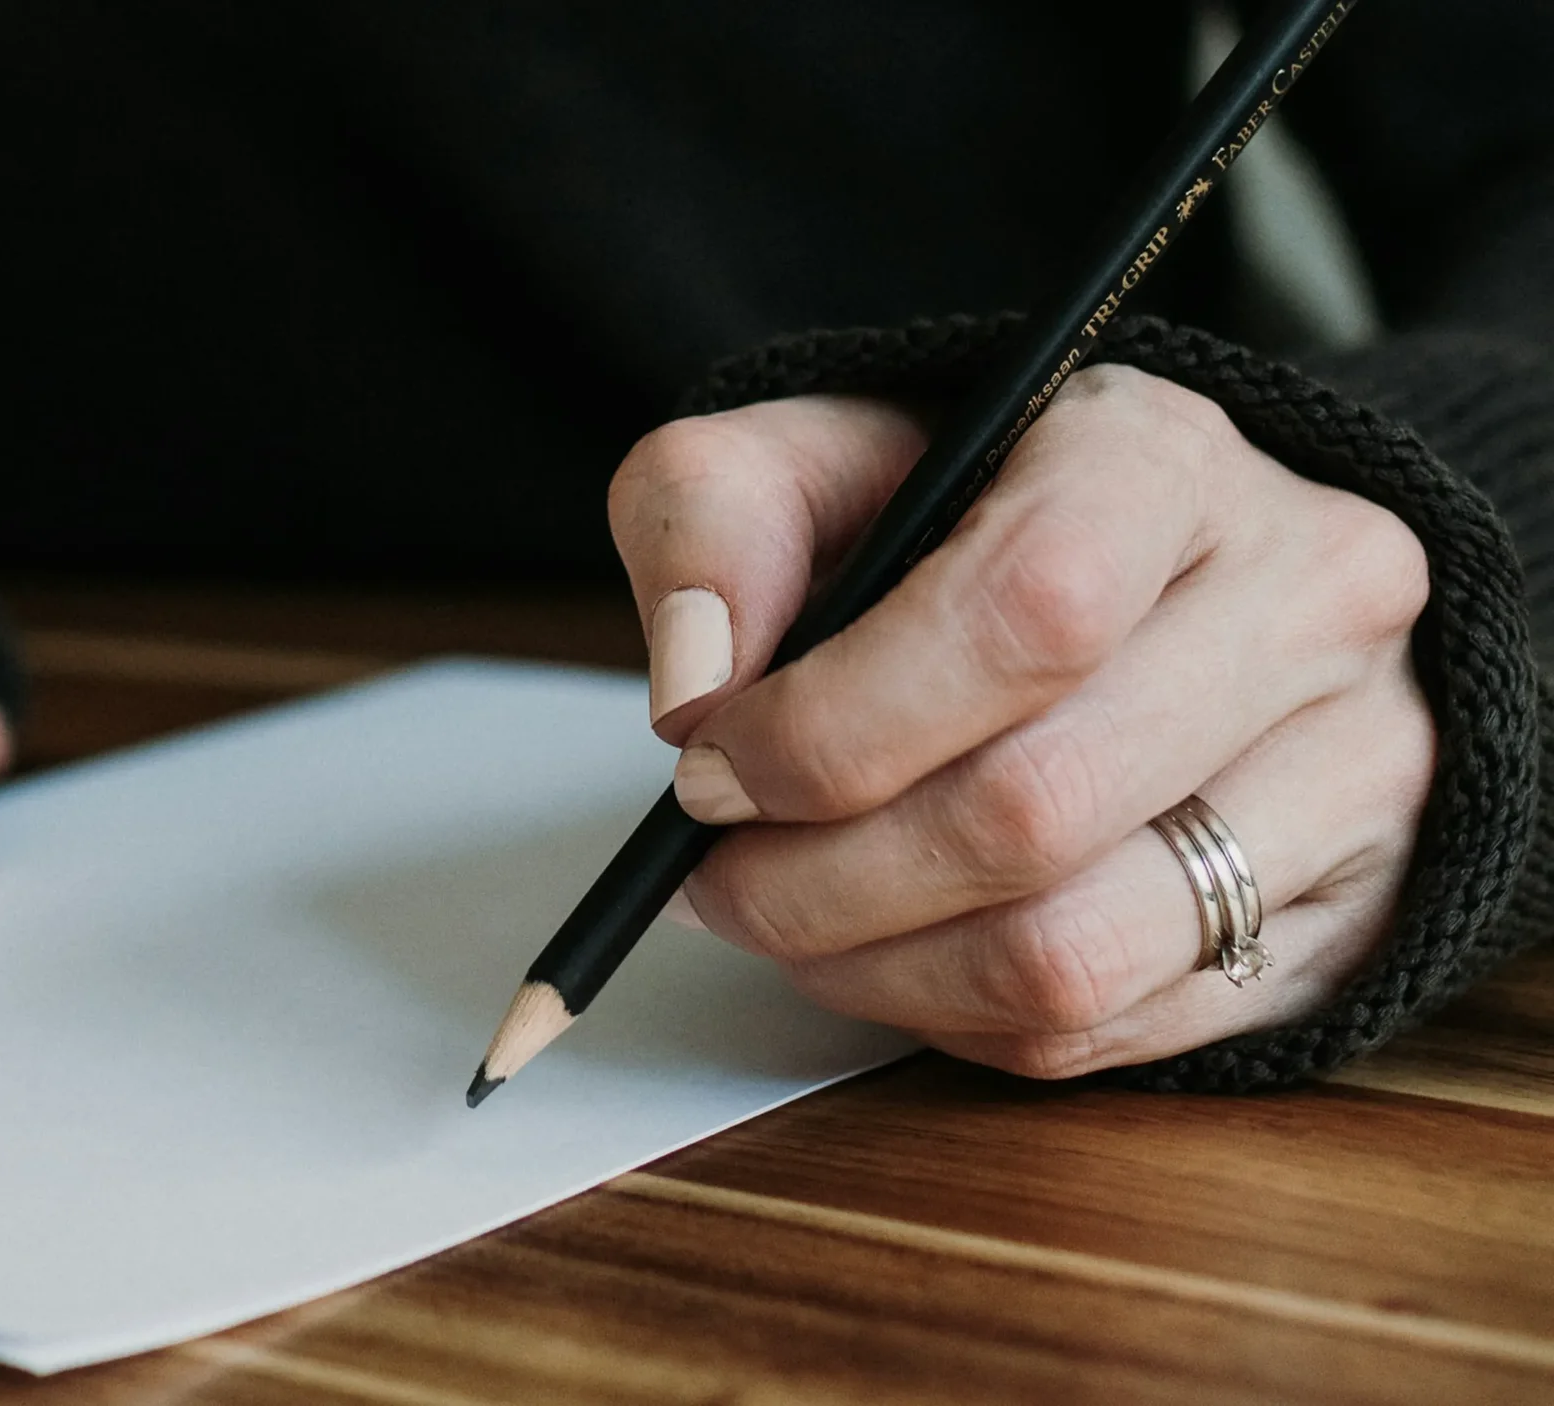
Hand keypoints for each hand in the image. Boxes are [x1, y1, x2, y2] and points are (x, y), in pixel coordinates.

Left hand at [610, 367, 1434, 1077]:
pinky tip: (897, 954)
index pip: (1026, 613)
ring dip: (876, 973)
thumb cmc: (961, 521)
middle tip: (717, 876)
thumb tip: (694, 690)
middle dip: (816, 878)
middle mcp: (1303, 601)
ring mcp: (1357, 767)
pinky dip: (958, 1020)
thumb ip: (714, 521)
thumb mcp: (812, 460)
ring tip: (791, 927)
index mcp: (1161, 456)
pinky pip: (1110, 1031)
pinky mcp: (1350, 913)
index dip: (835, 726)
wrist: (1152, 577)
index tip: (712, 766)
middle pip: (1032, 807)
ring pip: (1074, 952)